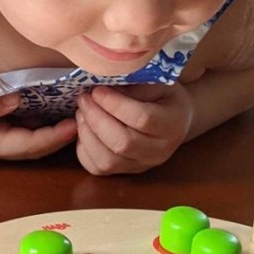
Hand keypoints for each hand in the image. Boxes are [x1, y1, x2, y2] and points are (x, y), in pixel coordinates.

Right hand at [0, 92, 77, 161]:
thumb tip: (17, 100)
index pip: (29, 145)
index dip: (54, 137)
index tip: (76, 124)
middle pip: (33, 147)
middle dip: (58, 136)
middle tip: (83, 117)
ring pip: (25, 138)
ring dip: (48, 128)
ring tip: (70, 112)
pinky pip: (14, 129)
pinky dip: (32, 120)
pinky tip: (44, 107)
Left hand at [75, 84, 192, 174]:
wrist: (173, 119)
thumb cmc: (161, 95)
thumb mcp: (155, 81)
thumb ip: (133, 83)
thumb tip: (101, 85)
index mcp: (172, 124)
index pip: (142, 118)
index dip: (115, 104)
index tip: (97, 90)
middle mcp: (159, 151)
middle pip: (123, 143)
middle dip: (96, 119)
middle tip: (84, 99)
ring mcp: (141, 165)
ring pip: (108, 161)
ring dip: (87, 135)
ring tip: (81, 112)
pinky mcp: (124, 172)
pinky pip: (97, 168)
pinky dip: (83, 148)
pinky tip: (83, 129)